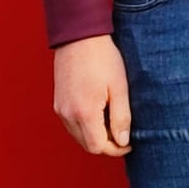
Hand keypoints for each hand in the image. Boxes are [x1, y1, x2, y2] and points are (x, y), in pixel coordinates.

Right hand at [53, 35, 131, 155]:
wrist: (80, 38)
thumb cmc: (103, 60)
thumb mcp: (120, 87)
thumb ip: (121, 117)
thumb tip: (122, 141)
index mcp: (84, 113)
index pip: (98, 147)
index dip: (116, 149)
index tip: (130, 143)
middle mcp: (67, 115)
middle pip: (87, 145)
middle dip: (107, 145)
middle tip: (125, 135)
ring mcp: (60, 110)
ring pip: (78, 136)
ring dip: (96, 136)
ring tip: (114, 123)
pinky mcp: (58, 103)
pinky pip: (72, 124)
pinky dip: (86, 126)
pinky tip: (100, 114)